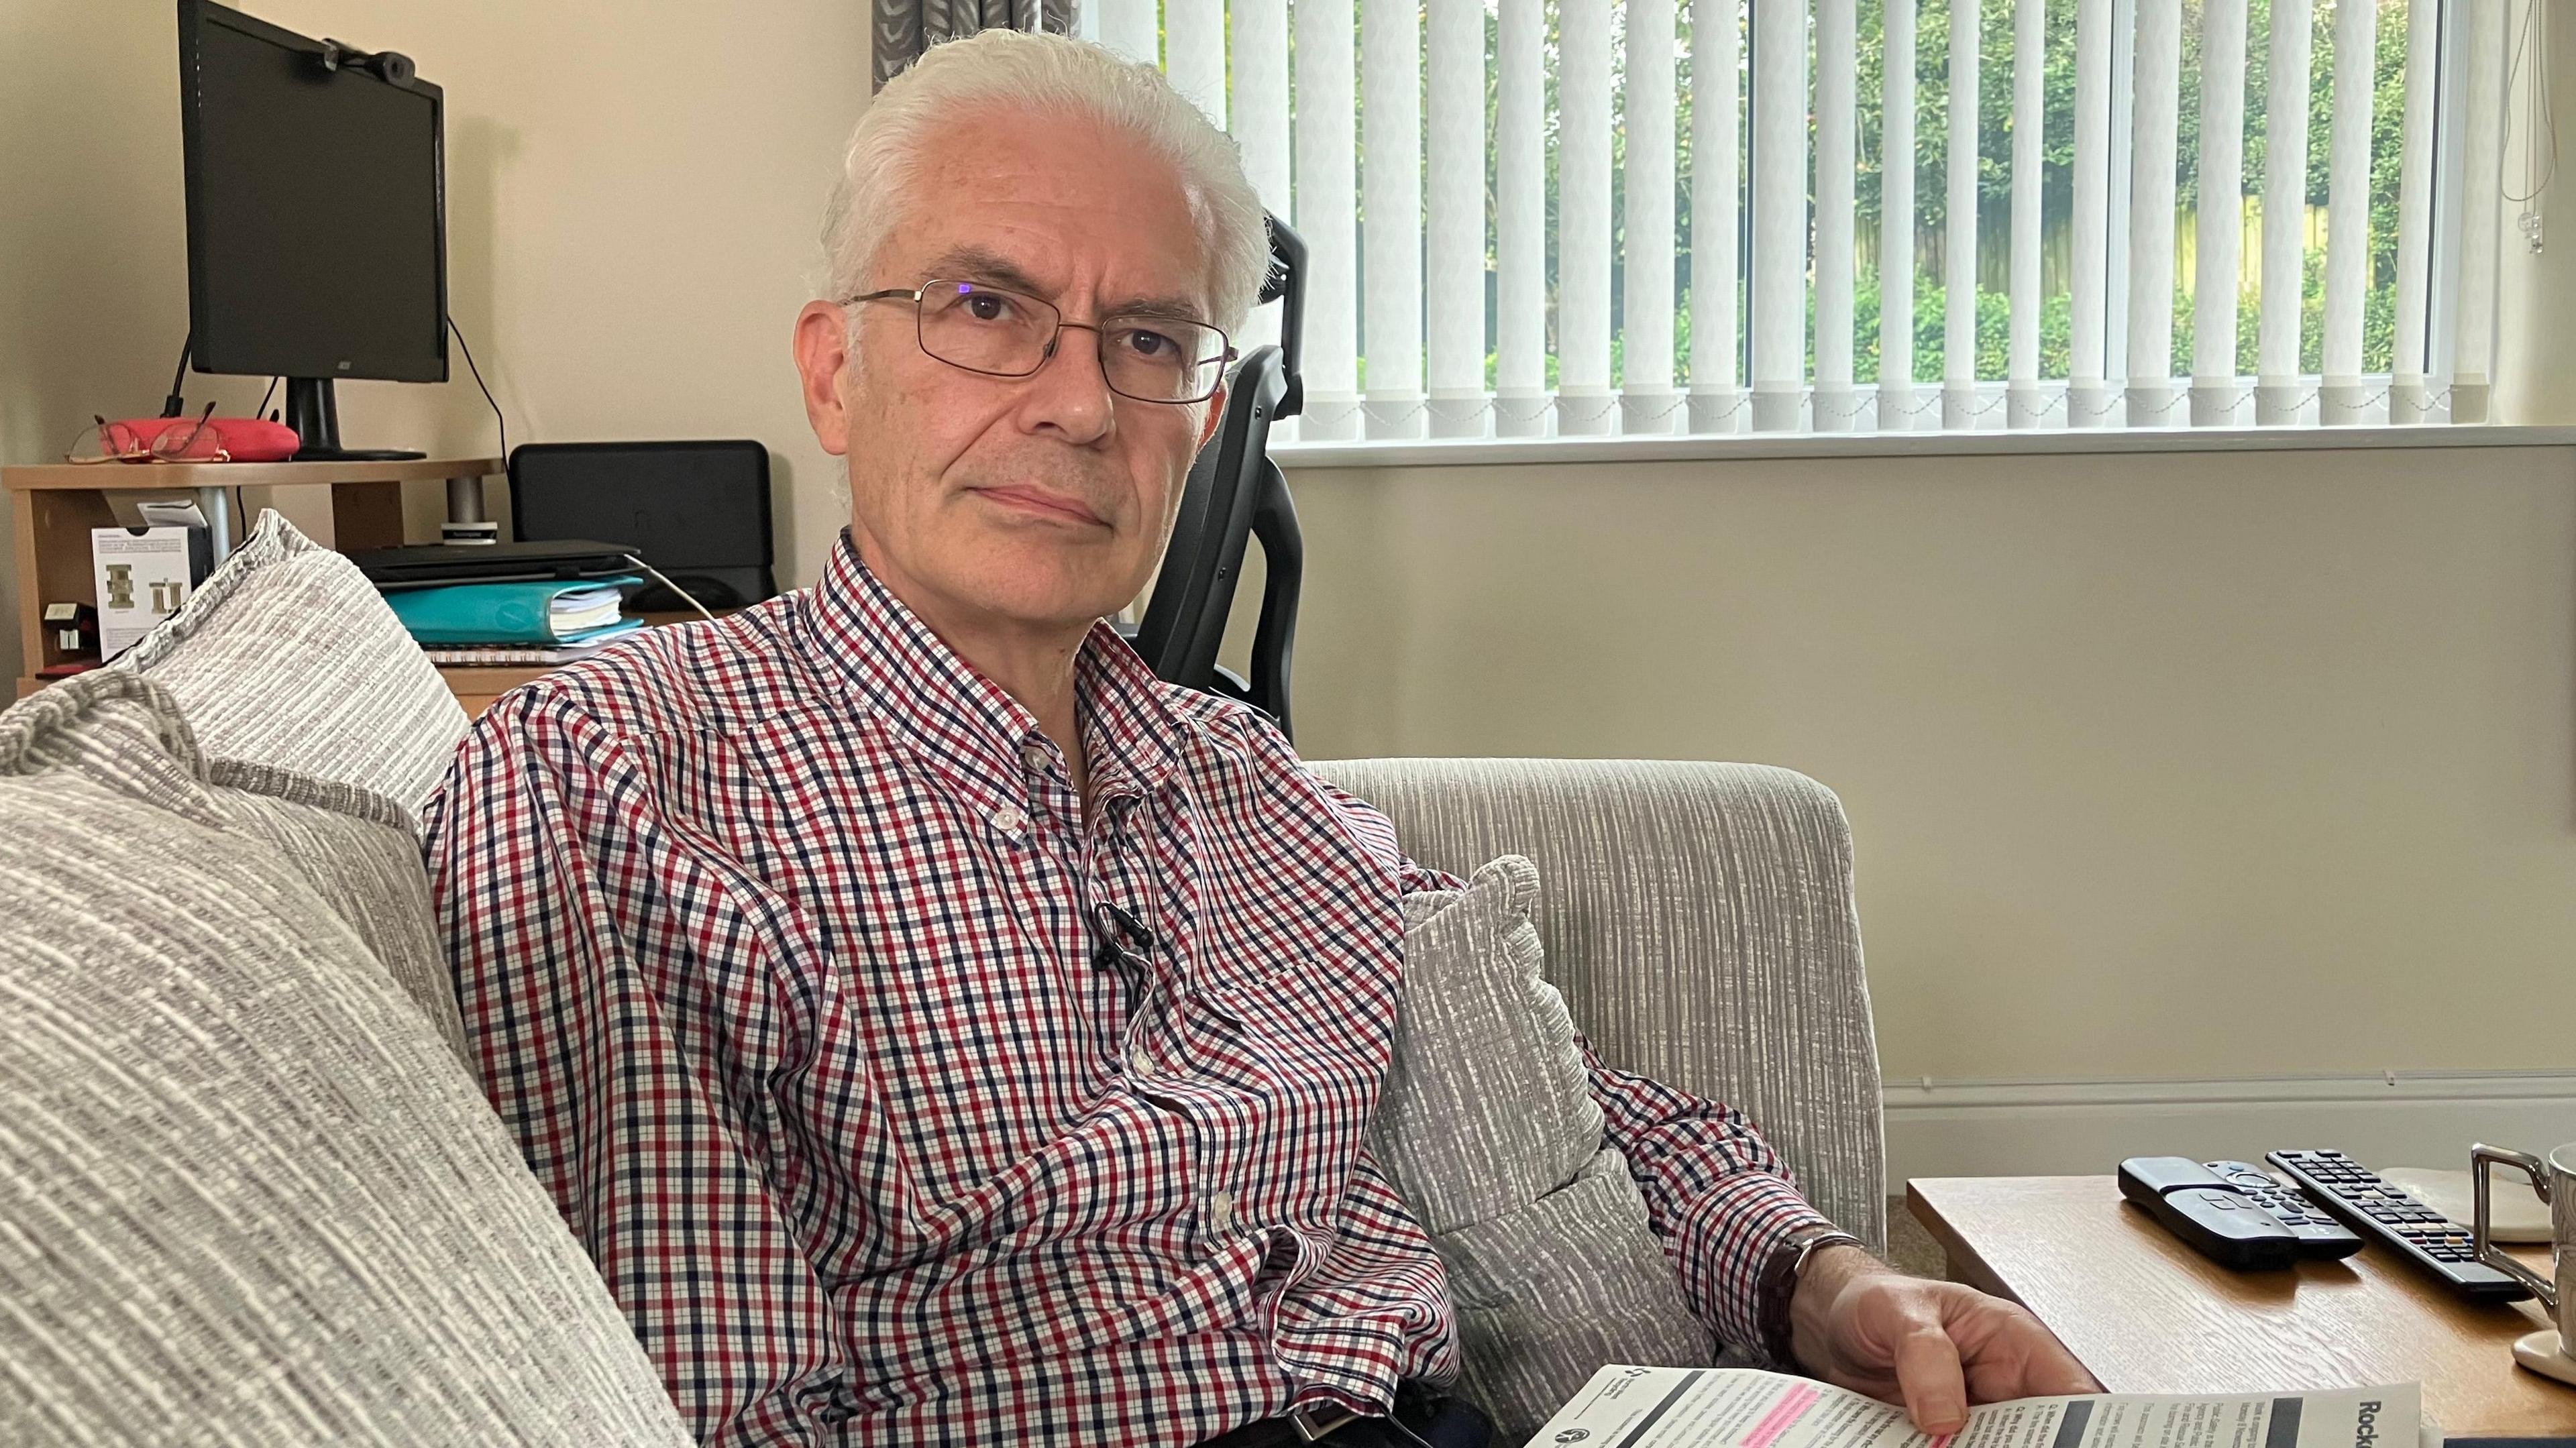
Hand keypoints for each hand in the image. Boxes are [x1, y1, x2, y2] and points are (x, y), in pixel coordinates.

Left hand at [1789, 1245, 2099, 1432]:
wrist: (1832, 1327)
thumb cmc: (1875, 1302)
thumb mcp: (1894, 1310)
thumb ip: (1924, 1352)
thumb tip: (1945, 1413)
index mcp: (2013, 1341)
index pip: (2072, 1388)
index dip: (2085, 1424)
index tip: (2070, 1441)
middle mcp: (2002, 1386)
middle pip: (2042, 1433)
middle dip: (2029, 1447)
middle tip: (1985, 1445)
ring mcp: (1975, 1419)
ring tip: (1943, 1444)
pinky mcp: (1944, 1441)